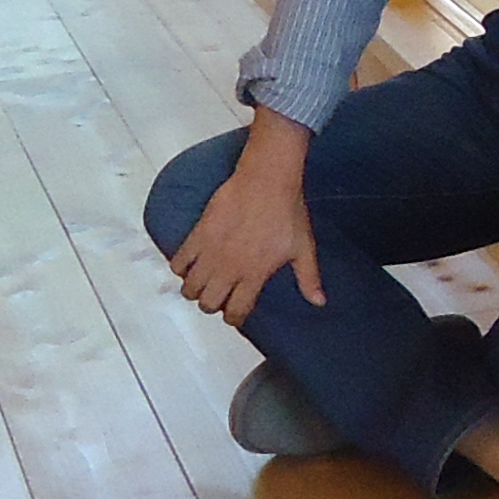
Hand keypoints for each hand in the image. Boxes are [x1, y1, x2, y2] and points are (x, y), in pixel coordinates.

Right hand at [174, 120, 322, 322]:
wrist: (267, 179)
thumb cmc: (287, 211)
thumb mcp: (303, 248)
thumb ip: (308, 278)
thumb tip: (319, 301)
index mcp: (255, 274)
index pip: (236, 311)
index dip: (234, 318)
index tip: (234, 315)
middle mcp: (230, 267)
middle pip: (209, 303)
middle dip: (212, 305)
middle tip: (217, 297)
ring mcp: (212, 251)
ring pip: (190, 286)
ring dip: (194, 290)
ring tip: (201, 284)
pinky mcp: (199, 234)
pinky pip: (178, 260)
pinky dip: (179, 268)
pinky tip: (188, 265)